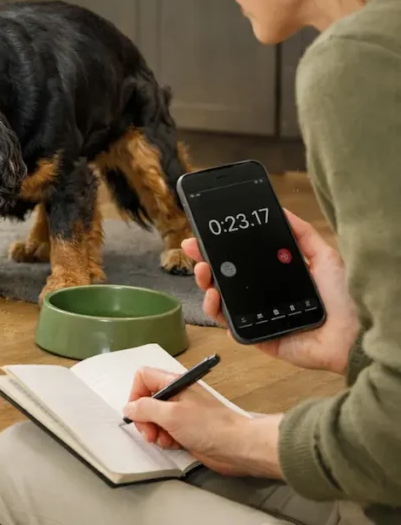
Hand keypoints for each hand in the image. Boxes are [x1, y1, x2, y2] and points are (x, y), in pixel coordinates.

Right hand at [123, 367, 281, 477]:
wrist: (237, 446)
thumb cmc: (207, 426)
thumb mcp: (170, 414)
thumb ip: (145, 408)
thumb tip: (128, 408)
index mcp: (173, 382)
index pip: (143, 377)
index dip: (135, 394)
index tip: (138, 413)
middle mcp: (176, 395)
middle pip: (146, 400)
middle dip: (143, 418)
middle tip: (149, 433)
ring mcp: (181, 413)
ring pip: (154, 418)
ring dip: (153, 431)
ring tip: (163, 440)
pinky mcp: (186, 430)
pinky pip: (165, 431)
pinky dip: (164, 439)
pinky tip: (173, 445)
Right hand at [182, 208, 357, 375]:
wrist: (353, 333)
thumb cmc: (345, 298)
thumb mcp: (324, 256)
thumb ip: (302, 234)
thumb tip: (282, 210)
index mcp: (276, 277)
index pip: (241, 261)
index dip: (221, 249)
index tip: (204, 236)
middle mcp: (263, 296)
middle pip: (225, 278)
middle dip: (205, 263)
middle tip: (194, 250)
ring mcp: (257, 316)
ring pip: (220, 300)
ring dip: (206, 284)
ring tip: (204, 272)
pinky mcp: (257, 337)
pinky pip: (228, 324)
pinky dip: (215, 310)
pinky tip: (214, 296)